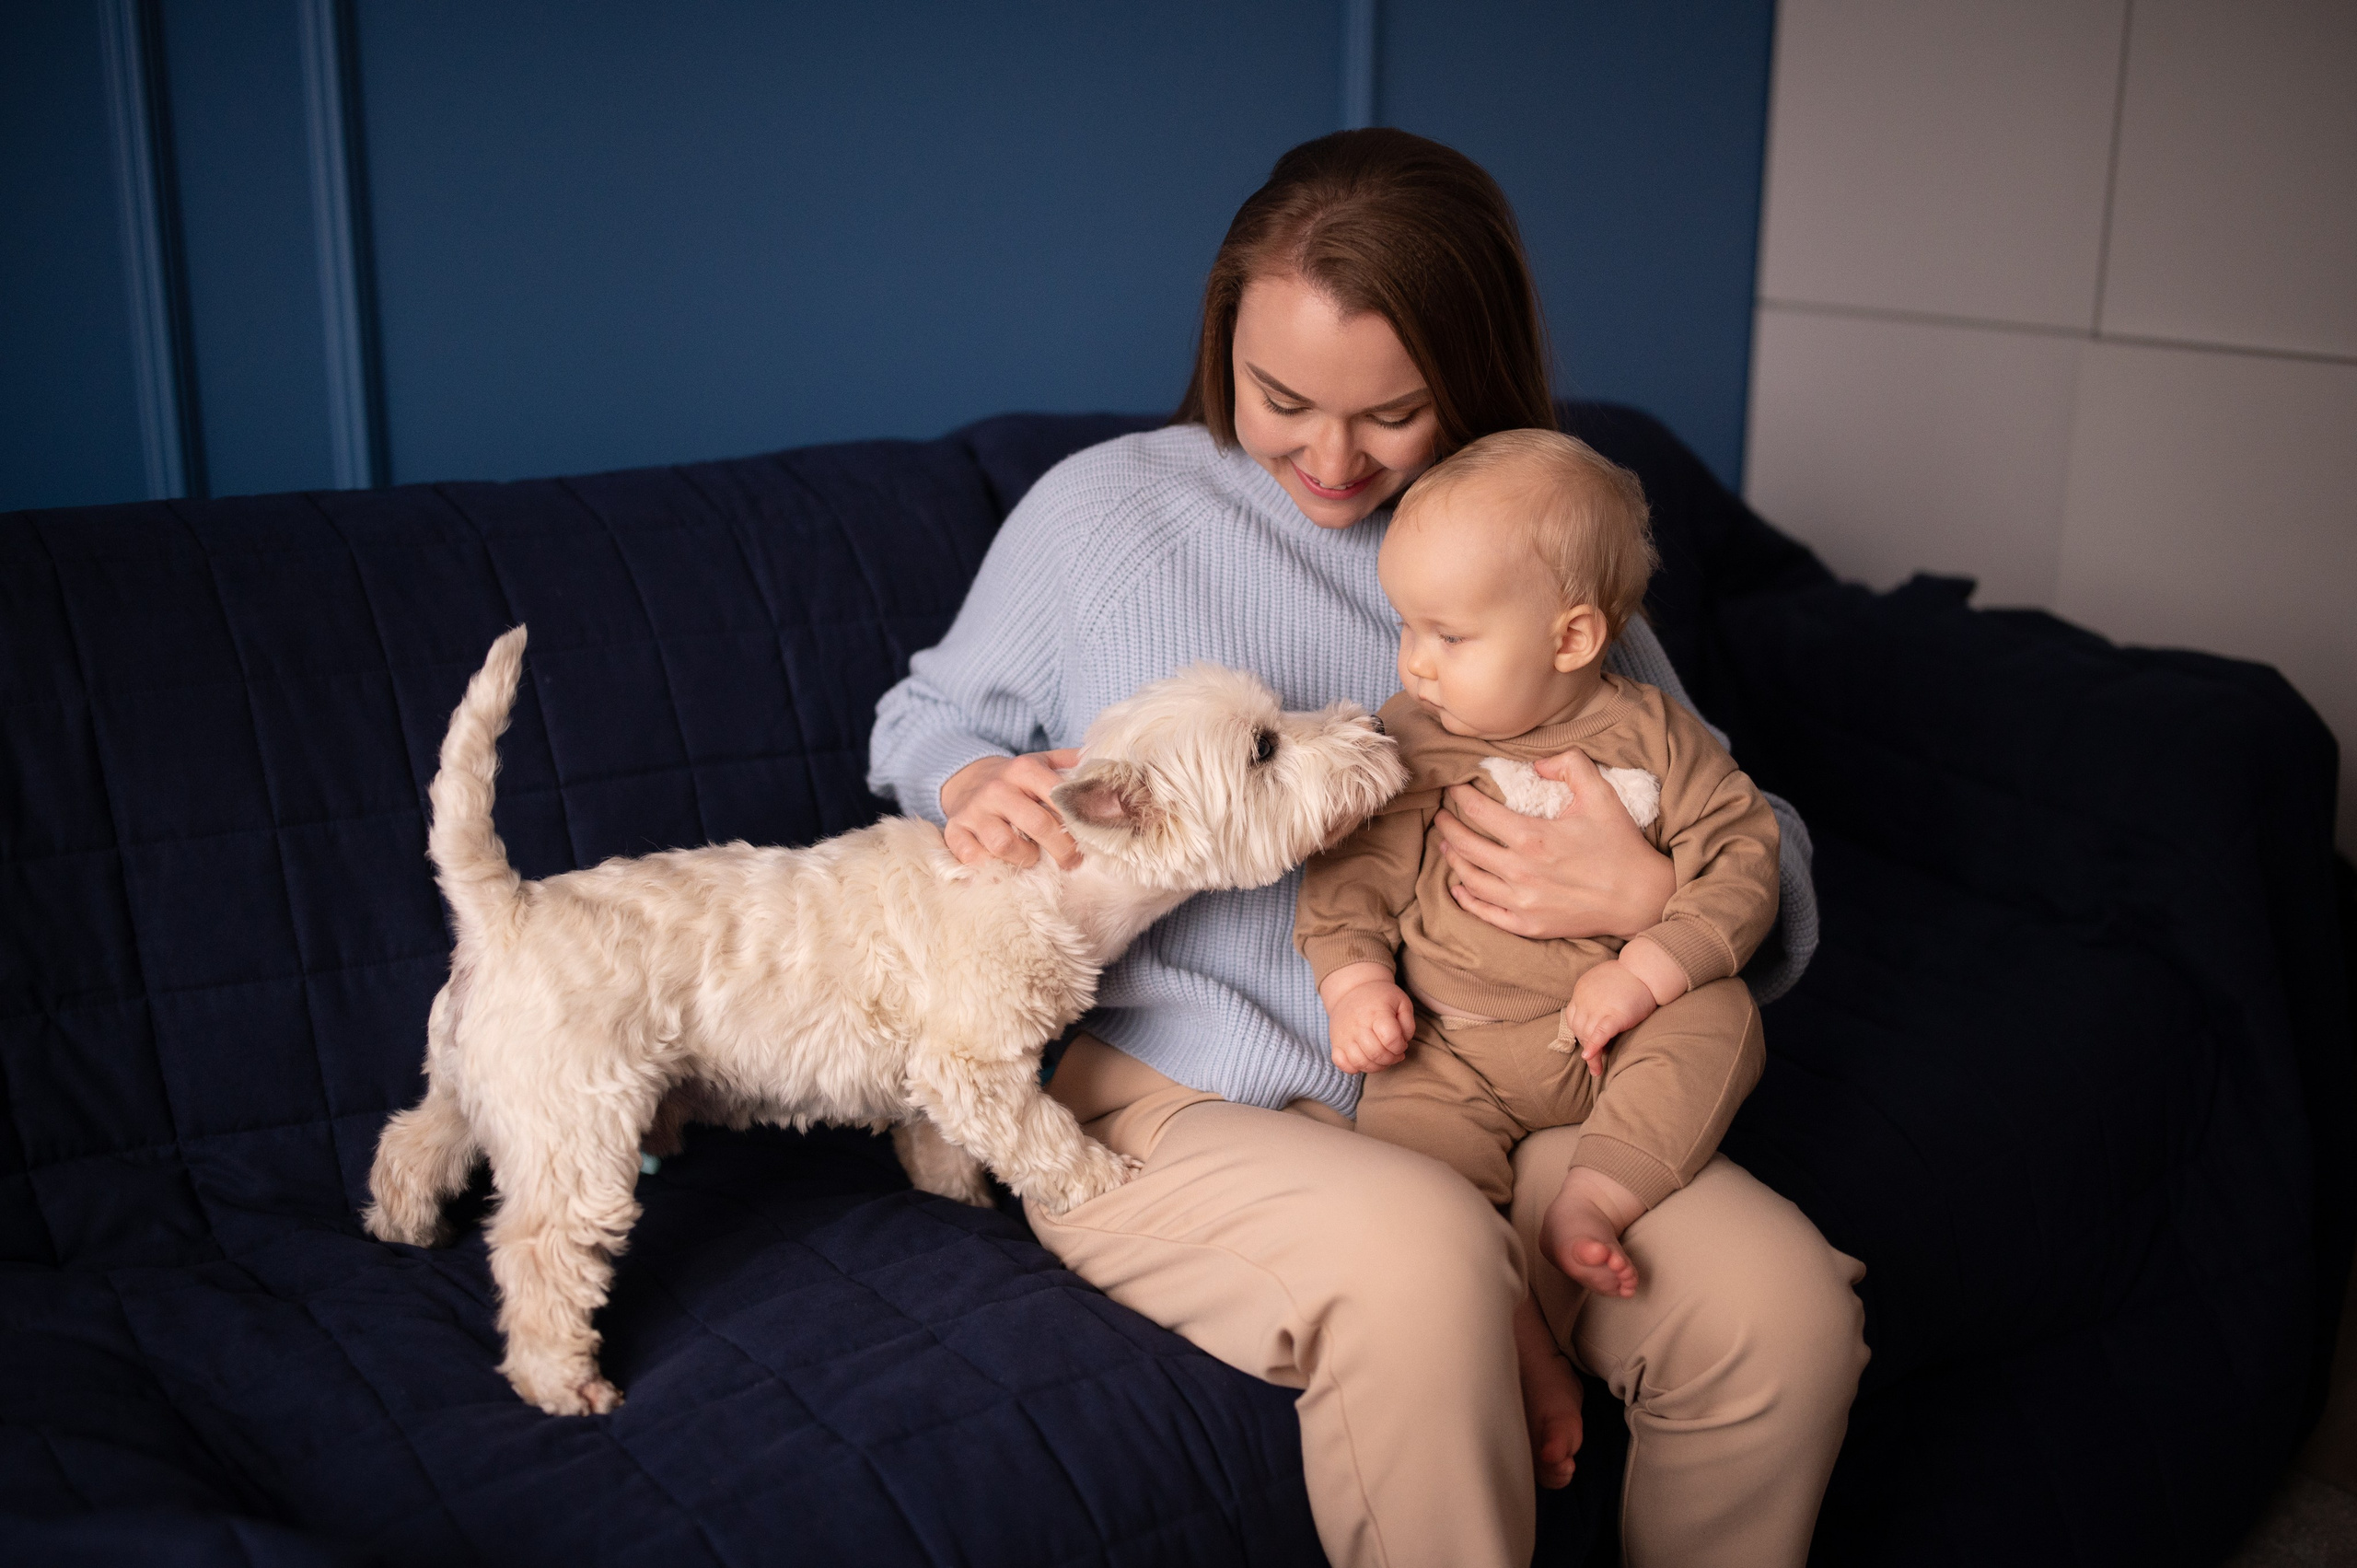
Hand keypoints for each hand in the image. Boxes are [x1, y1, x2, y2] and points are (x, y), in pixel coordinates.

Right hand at [940, 749, 1082, 868]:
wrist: (967, 780)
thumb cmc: (1015, 780)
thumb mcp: (1042, 763)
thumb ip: (1074, 768)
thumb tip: (1111, 779)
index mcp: (1023, 769)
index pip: (1058, 795)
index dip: (1078, 819)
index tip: (1091, 836)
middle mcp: (997, 788)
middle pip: (1037, 824)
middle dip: (1062, 848)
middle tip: (1072, 861)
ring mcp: (973, 811)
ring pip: (1004, 844)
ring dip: (1025, 858)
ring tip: (1033, 857)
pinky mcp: (955, 832)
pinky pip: (974, 857)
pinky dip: (991, 866)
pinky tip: (1003, 864)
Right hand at [1323, 967, 1414, 1074]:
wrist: (1352, 990)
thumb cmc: (1381, 998)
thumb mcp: (1402, 1002)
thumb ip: (1409, 1024)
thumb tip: (1403, 1043)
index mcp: (1376, 1013)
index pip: (1391, 1039)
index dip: (1400, 1046)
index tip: (1401, 1043)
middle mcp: (1358, 1025)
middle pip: (1377, 1054)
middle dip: (1391, 1058)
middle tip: (1394, 1052)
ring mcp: (1344, 1035)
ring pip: (1360, 1063)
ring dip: (1376, 1066)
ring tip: (1382, 1057)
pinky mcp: (1335, 1043)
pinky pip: (1343, 1065)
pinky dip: (1355, 1068)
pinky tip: (1364, 1058)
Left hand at [1435, 748, 1673, 939]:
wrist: (1641, 898)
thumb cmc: (1620, 844)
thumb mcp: (1601, 794)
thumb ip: (1569, 764)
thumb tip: (1536, 763)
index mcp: (1532, 837)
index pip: (1478, 812)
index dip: (1460, 797)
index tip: (1454, 789)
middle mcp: (1520, 871)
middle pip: (1465, 846)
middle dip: (1447, 826)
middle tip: (1441, 815)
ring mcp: (1521, 902)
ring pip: (1469, 878)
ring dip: (1453, 858)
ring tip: (1447, 844)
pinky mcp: (1528, 925)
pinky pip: (1484, 912)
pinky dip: (1465, 897)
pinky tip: (1458, 885)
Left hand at [1562, 960, 1658, 1077]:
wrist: (1646, 968)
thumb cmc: (1630, 977)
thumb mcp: (1604, 983)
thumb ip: (1596, 998)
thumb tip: (1595, 1021)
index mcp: (1581, 990)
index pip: (1572, 1018)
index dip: (1579, 1033)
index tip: (1587, 1043)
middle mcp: (1585, 999)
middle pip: (1579, 1029)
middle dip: (1586, 1047)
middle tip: (1595, 1062)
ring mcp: (1598, 1007)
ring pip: (1587, 1035)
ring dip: (1591, 1055)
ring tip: (1597, 1068)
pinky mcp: (1615, 1015)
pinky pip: (1599, 1034)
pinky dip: (1593, 1047)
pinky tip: (1590, 1058)